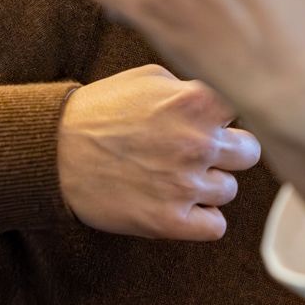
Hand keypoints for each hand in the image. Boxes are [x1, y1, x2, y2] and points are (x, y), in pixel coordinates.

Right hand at [55, 63, 260, 239]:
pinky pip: (215, 227)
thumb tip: (226, 97)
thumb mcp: (150, 77)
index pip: (249, 107)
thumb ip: (195, 86)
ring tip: (179, 176)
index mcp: (196, 102)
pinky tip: (182, 204)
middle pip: (250, 153)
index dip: (232, 115)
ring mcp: (185, 185)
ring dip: (210, 185)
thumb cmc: (102, 111)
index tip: (218, 119)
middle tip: (203, 151)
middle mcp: (198, 143)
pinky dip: (202, 219)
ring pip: (229, 191)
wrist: (54, 151)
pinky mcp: (169, 222)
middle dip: (229, 151)